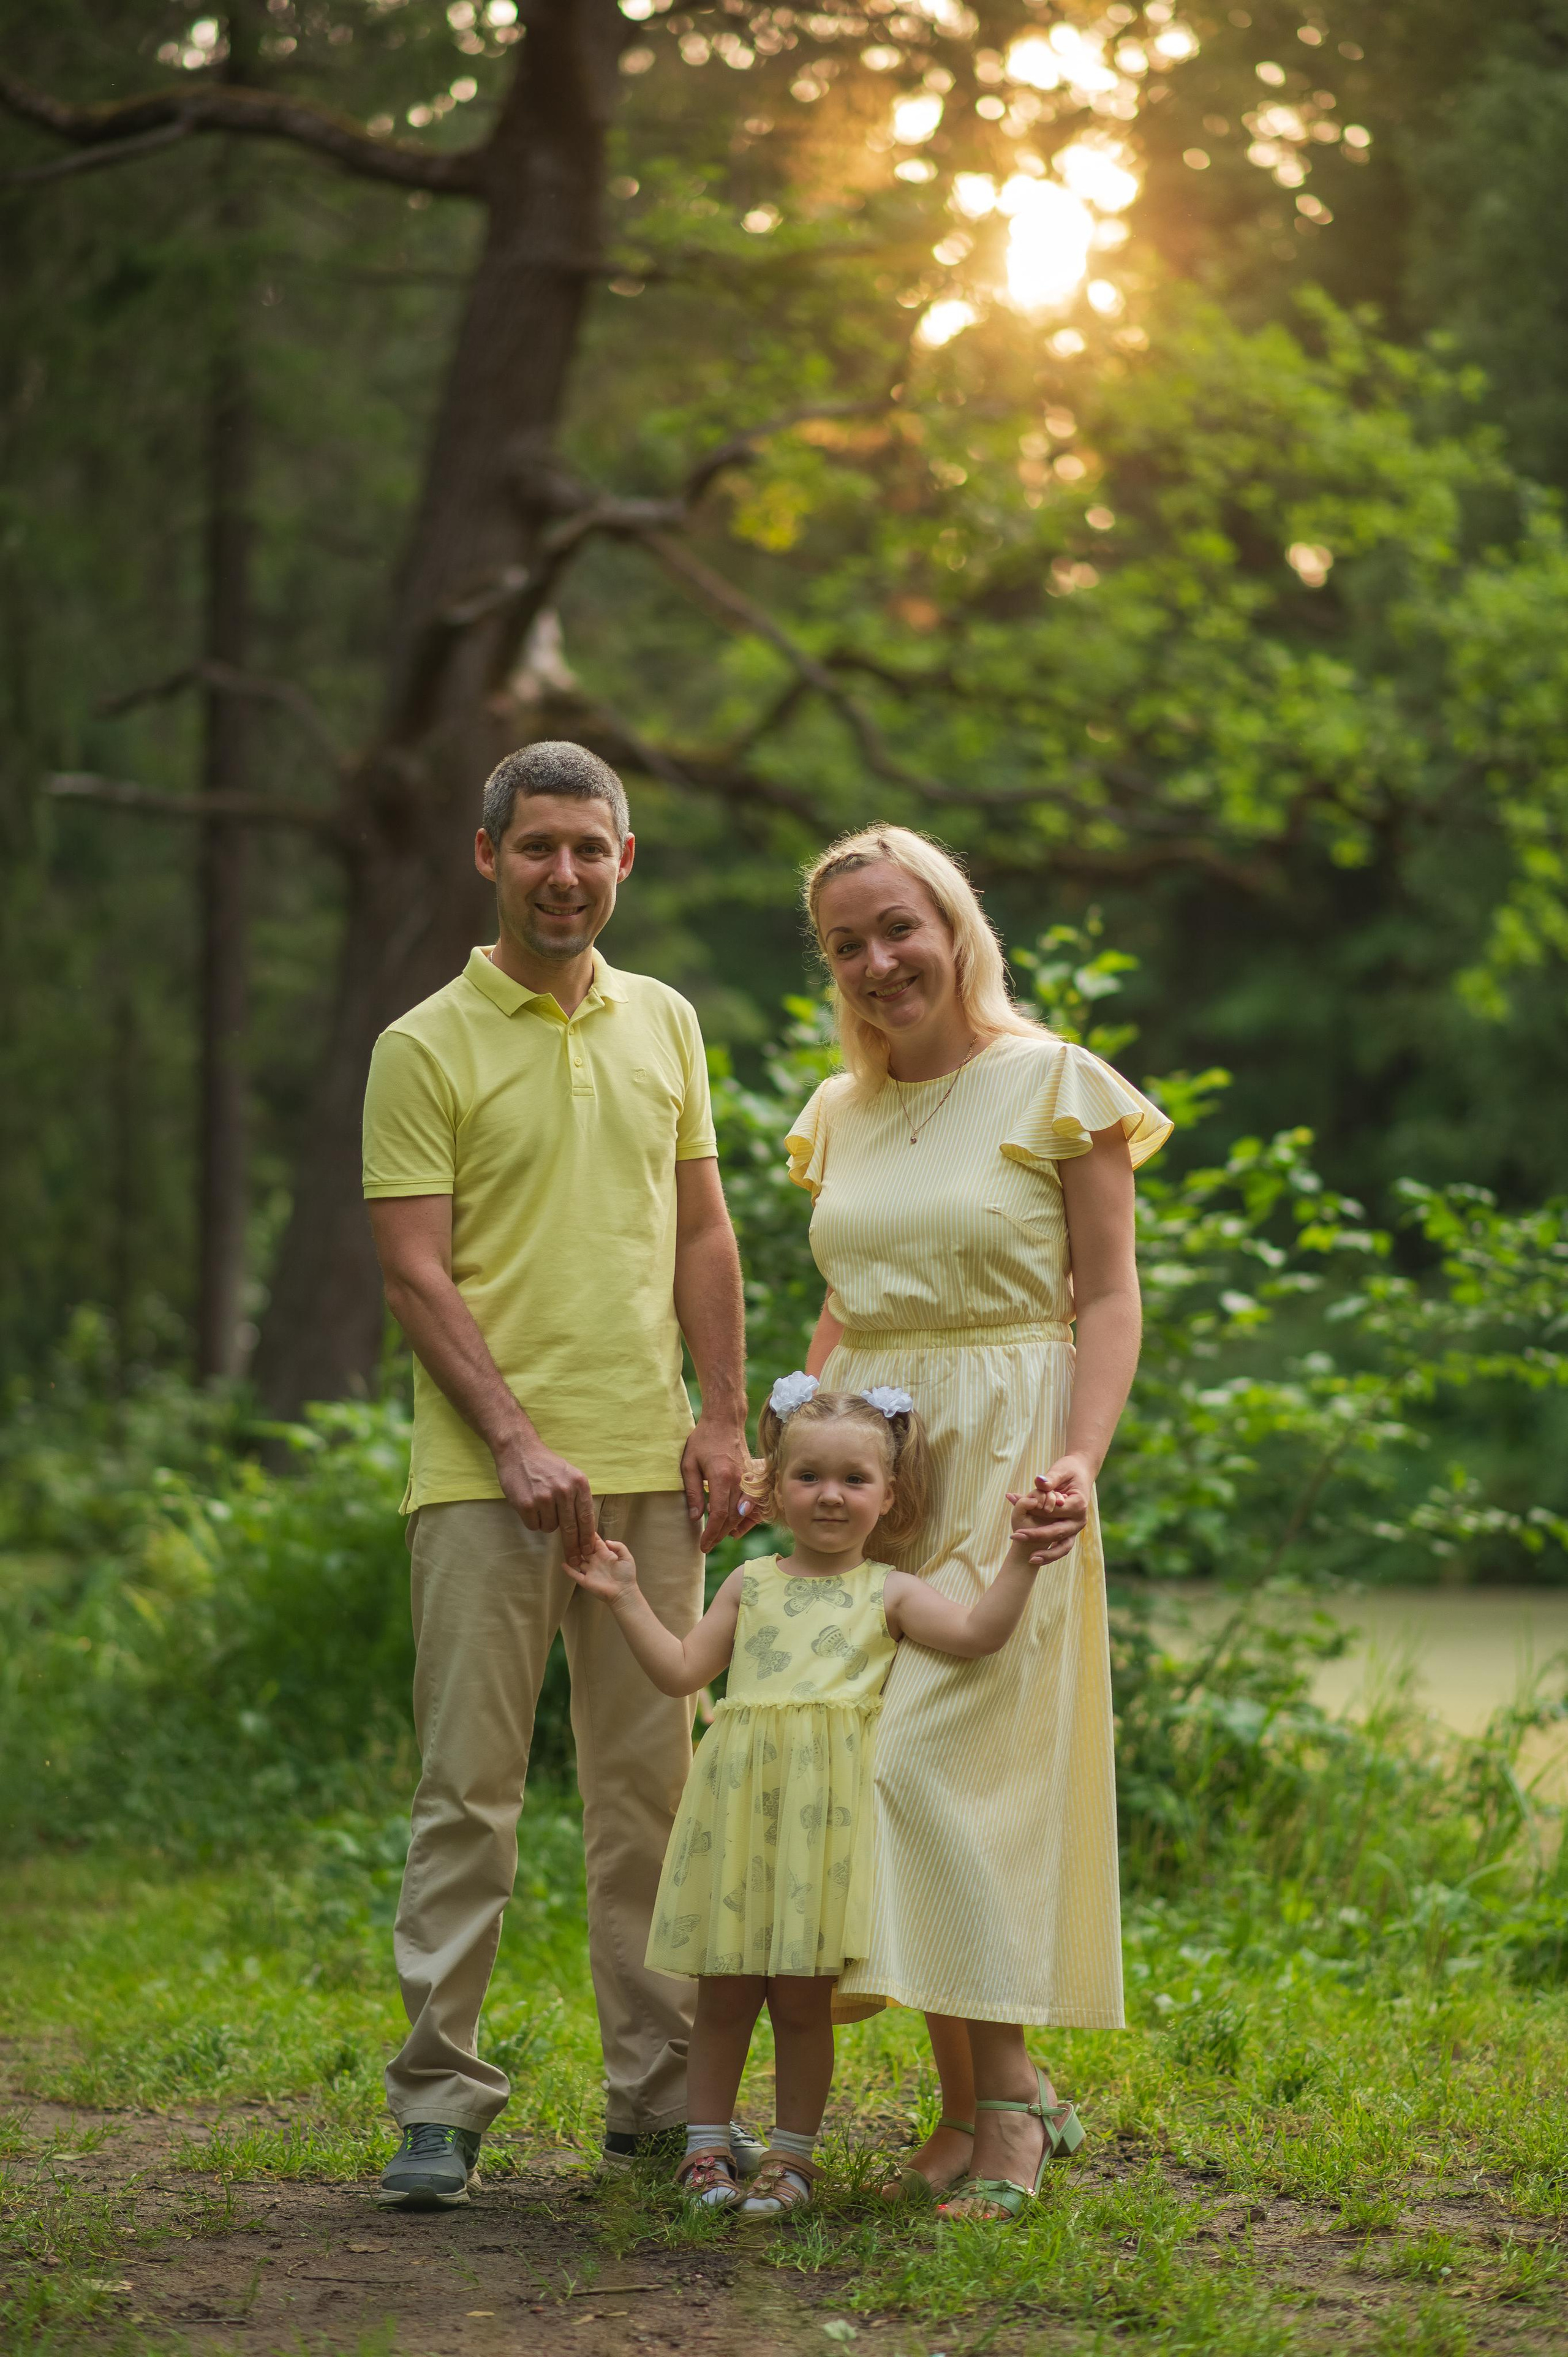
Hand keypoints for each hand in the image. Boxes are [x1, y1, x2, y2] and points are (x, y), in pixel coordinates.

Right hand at [497, 1433, 596, 1568]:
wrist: (519, 1451)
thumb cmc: (546, 1464)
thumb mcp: (570, 1474)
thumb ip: (577, 1497)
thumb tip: (585, 1526)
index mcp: (579, 1483)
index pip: (587, 1518)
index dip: (588, 1538)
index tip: (589, 1551)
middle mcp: (564, 1491)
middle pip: (571, 1529)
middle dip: (573, 1548)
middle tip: (575, 1561)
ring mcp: (545, 1498)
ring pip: (550, 1528)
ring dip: (547, 1523)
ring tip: (541, 1505)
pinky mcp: (527, 1504)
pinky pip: (534, 1525)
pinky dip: (533, 1520)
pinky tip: (530, 1506)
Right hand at [566, 1533, 639, 1604]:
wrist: (623, 1593)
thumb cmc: (626, 1575)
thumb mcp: (627, 1557)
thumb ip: (619, 1546)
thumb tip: (606, 1540)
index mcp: (605, 1554)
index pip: (595, 1542)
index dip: (589, 1535)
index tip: (582, 1526)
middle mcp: (595, 1561)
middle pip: (584, 1549)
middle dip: (578, 1543)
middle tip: (571, 1535)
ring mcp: (589, 1571)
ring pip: (578, 1561)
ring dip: (572, 1554)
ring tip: (565, 1547)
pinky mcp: (585, 1581)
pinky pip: (574, 1574)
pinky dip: (568, 1570)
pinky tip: (562, 1563)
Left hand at [680, 1412, 750, 1553]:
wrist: (725, 1421)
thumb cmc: (703, 1440)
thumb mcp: (689, 1464)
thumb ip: (693, 1492)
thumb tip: (695, 1517)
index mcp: (722, 1477)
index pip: (718, 1514)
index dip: (711, 1533)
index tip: (703, 1544)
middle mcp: (739, 1480)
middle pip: (732, 1517)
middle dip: (720, 1535)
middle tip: (707, 1545)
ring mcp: (748, 1479)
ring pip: (743, 1513)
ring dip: (732, 1529)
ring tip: (718, 1538)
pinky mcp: (753, 1477)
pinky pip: (752, 1503)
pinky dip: (746, 1518)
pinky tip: (737, 1526)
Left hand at [1008, 1456, 1091, 1565]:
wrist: (1081, 1474)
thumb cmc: (1069, 1471)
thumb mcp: (1060, 1470)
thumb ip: (1050, 1479)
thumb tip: (1039, 1482)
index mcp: (1078, 1504)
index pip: (1054, 1511)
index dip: (1037, 1511)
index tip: (1020, 1511)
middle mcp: (1080, 1520)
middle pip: (1057, 1531)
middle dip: (1035, 1535)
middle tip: (1015, 1535)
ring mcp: (1076, 1529)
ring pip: (1063, 1547)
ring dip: (1047, 1554)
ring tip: (1030, 1558)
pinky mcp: (1071, 1533)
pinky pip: (1061, 1548)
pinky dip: (1050, 1555)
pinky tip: (1034, 1559)